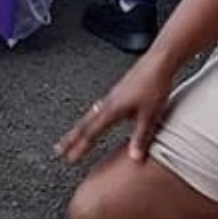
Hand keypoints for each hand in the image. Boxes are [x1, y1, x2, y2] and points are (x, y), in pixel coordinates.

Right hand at [54, 56, 174, 164]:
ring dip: (80, 126)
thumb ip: (141, 138)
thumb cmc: (154, 84)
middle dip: (71, 137)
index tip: (68, 158)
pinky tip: (96, 114)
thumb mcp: (149, 116)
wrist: (159, 60)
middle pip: (85, 123)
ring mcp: (113, 94)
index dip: (80, 147)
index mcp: (113, 109)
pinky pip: (100, 106)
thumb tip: (134, 158)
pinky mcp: (119, 89)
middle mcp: (109, 101)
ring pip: (91, 113)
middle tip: (58, 149)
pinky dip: (92, 115)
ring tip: (72, 135)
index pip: (92, 132)